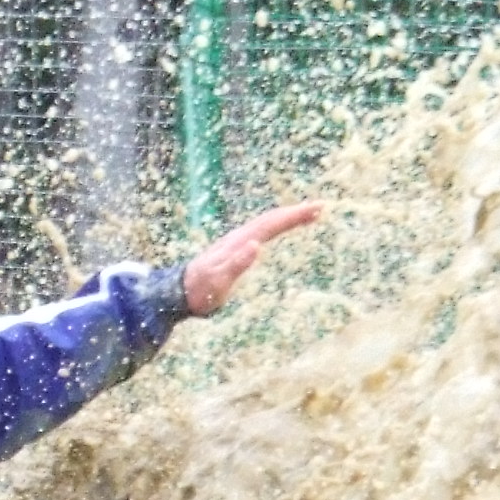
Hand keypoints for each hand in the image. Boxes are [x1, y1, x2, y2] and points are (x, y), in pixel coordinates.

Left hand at [181, 201, 321, 315]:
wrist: (178, 293)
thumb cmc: (199, 291)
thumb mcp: (218, 282)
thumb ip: (236, 265)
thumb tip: (257, 245)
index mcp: (239, 242)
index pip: (271, 224)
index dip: (294, 216)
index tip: (316, 209)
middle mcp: (239, 237)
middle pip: (271, 218)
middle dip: (296, 212)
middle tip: (321, 207)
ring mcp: (236, 241)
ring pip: (266, 222)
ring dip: (288, 216)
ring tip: (309, 213)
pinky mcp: (235, 248)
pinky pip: (261, 231)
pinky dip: (276, 225)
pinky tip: (281, 227)